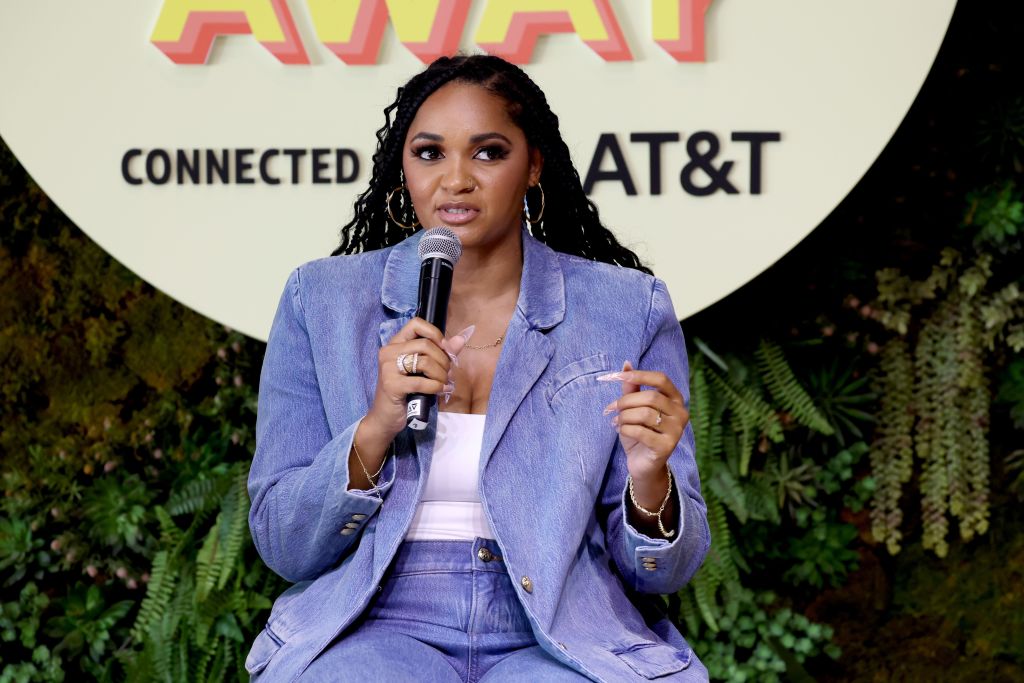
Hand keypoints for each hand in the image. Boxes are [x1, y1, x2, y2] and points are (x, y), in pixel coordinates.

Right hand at [364, 318, 473, 440]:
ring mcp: (387, 368)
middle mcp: (388, 352)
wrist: (386, 418)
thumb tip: (462, 339)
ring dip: (442, 374)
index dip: (435, 334)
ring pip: (425, 362)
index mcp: (395, 343)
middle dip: (443, 360)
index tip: (445, 349)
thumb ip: (441, 353)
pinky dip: (436, 387)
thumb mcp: (423, 370)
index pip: (416, 323)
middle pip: (425, 344)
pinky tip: (442, 390)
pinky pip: (422, 382)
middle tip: (448, 373)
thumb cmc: (406, 392)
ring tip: (445, 383)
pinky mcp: (391, 385)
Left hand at [599, 360, 689, 487]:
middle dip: (625, 401)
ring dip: (624, 416)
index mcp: (676, 400)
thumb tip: (626, 363)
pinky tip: (620, 431)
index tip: (614, 376)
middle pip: (650, 397)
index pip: (661, 379)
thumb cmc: (639, 433)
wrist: (643, 465)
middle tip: (610, 408)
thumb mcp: (633, 408)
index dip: (638, 375)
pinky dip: (625, 429)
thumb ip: (632, 388)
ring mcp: (676, 431)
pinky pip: (640, 431)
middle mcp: (681, 413)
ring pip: (645, 414)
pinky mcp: (667, 447)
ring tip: (615, 421)